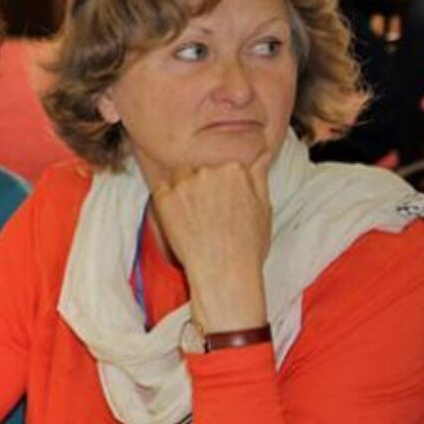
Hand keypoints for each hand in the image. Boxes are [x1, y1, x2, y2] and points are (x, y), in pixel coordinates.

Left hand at [148, 157, 271, 332]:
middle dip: (200, 184)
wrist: (224, 271)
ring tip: (193, 217)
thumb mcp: (264, 205)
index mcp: (236, 167)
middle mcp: (210, 170)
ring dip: (182, 189)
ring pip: (178, 175)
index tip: (219, 201)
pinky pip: (160, 189)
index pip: (221, 162)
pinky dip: (166, 201)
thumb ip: (258, 175)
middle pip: (198, 166)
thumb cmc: (248, 244)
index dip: (218, 183)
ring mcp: (185, 183)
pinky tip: (180, 220)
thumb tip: (260, 152)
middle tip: (205, 212)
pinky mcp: (165, 197)